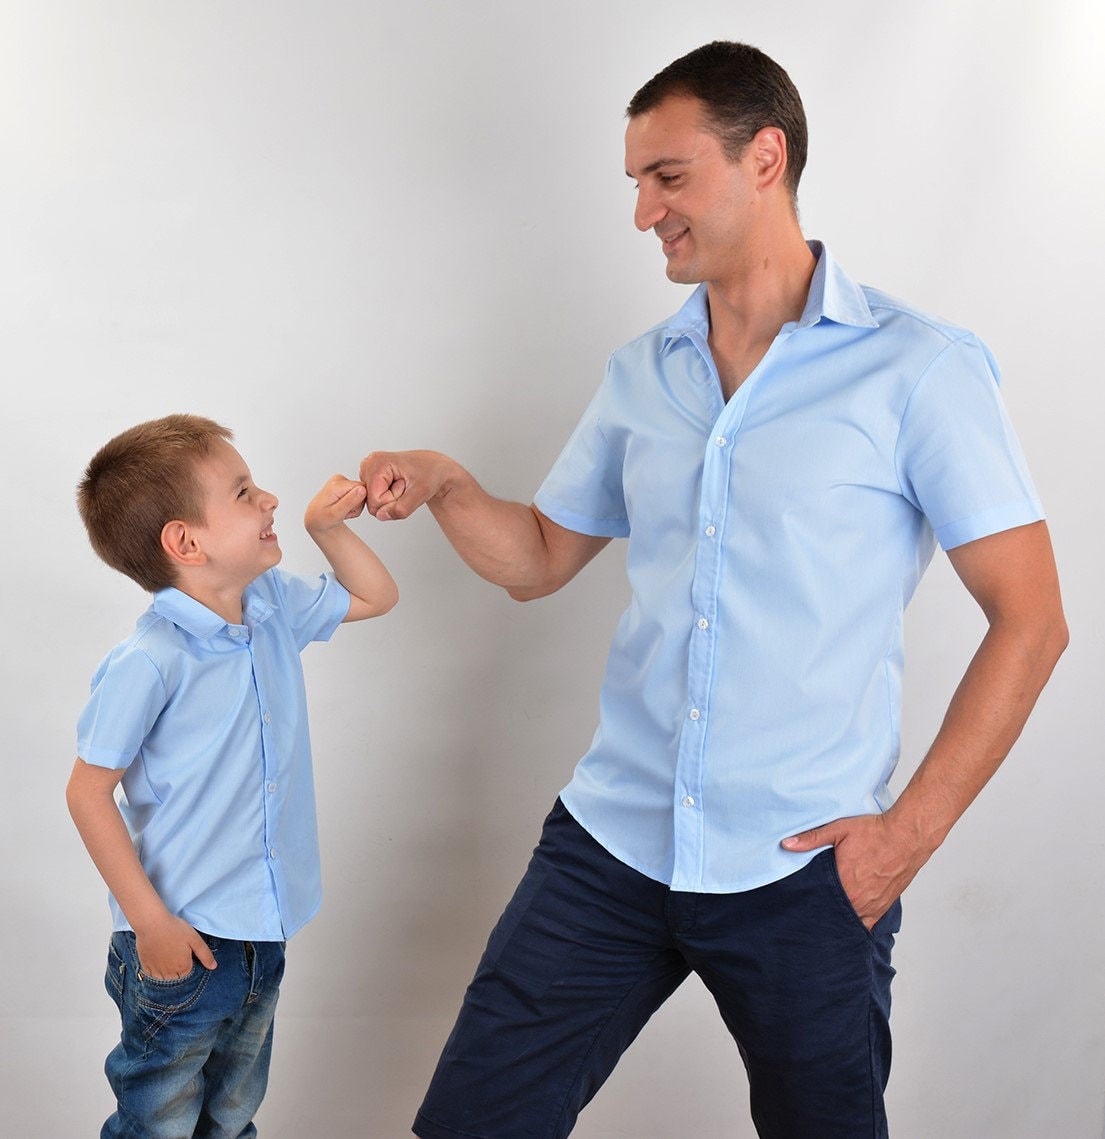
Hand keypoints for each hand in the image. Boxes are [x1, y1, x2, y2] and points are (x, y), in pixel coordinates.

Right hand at [134, 914, 216, 979]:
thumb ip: (205, 955)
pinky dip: (156, 971)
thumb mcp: (195, 939)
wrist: (151, 923)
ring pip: (165, 979)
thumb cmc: (175, 929)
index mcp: (183, 968)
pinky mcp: (145, 967)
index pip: (190, 974)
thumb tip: (213, 967)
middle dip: (179, 970)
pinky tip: (159, 959)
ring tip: (168, 955)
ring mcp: (156, 972)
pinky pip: (152, 976)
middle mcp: (169, 974)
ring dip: (168, 972)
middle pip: (177, 979)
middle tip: (177, 952)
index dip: (190, 964)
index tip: (187, 952)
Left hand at [304, 475, 367, 534]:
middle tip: (345, 512)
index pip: (362, 489)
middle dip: (357, 505)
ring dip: (355, 506)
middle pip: (363, 490)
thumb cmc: (323, 518)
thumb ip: (350, 501)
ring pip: (361, 493)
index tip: (348, 510)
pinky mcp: (345, 484)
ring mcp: (342, 481)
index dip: (359, 503)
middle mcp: (339, 479)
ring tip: (343, 511)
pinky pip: (358, 494)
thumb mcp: (336, 513)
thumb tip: (363, 489)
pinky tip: (343, 507)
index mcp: (337, 485)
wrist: (316, 518)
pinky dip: (353, 504)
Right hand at [359, 451, 449, 521]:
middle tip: (405, 486)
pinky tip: (397, 485)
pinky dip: (388, 497)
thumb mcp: (421, 493)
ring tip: (403, 485)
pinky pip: (375, 500)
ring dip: (390, 499)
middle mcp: (368, 464)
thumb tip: (381, 516)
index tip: (406, 486)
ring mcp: (367, 471)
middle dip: (391, 500)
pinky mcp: (370, 477)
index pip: (375, 500)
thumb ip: (401, 508)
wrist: (434, 468)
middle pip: (371, 502)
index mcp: (377, 462)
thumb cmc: (430, 474)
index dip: (393, 500)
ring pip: (373, 503)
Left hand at [781, 813, 928, 929]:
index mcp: (844, 883)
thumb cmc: (875, 832)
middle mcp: (859, 900)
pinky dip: (857, 923)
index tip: (799, 905)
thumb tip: (786, 844)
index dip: (808, 905)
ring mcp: (873, 906)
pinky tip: (848, 921)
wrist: (907, 836)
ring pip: (850, 922)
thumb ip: (811, 838)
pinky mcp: (884, 906)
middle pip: (833, 915)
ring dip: (839, 918)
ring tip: (827, 917)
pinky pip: (868, 924)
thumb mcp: (838, 829)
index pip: (819, 903)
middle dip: (822, 913)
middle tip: (810, 912)